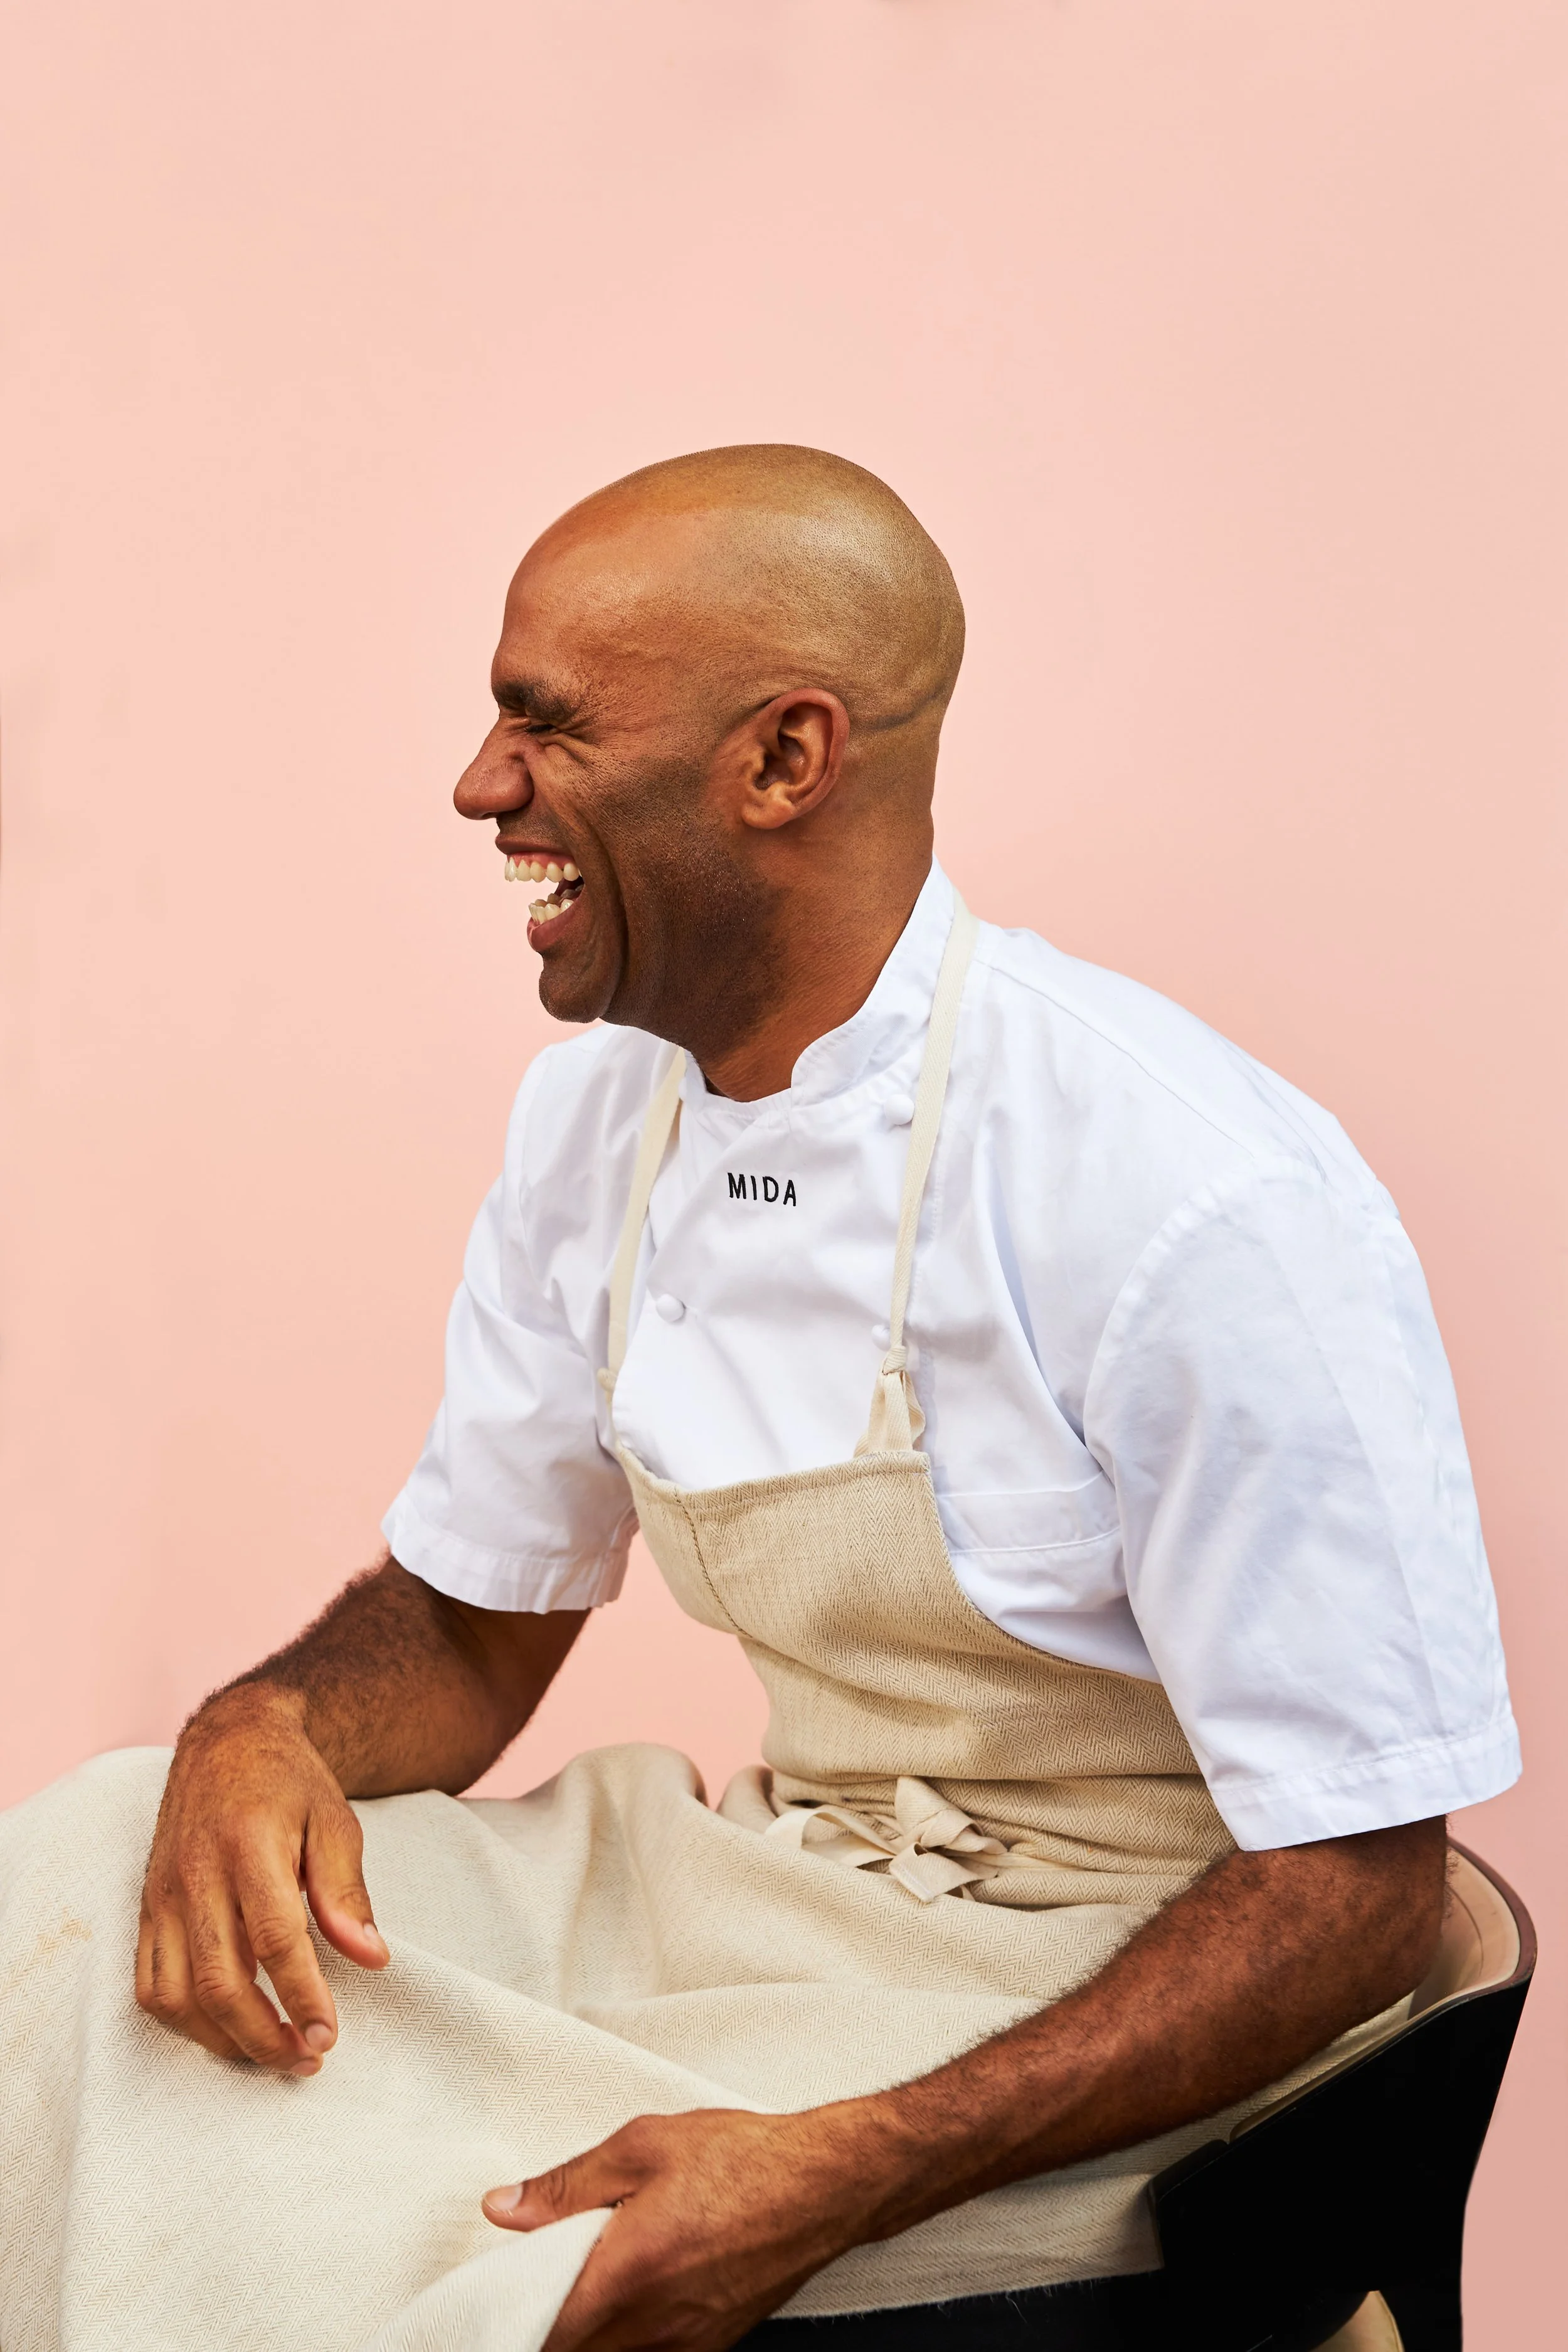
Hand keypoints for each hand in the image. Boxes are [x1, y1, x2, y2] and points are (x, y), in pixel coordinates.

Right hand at [136, 1684, 388, 2073]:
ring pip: (177, 1993)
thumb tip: (371, 1958)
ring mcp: (163, 1895)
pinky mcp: (147, 1908)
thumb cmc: (289, 1783)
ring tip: (272, 2053)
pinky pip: (150, 1983)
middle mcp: (197, 1874)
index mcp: (249, 1844)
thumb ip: (346, 1890)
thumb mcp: (334, 1820)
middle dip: (265, 2035)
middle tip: (308, 2058)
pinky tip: (225, 2028)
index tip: (328, 2036)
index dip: (301, 1995)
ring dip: (223, 2039)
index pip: (275, 1938)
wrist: (228, 1743)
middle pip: (220, 1979)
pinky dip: (184, 2020)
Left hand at [482, 2106, 898, 2351]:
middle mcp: (653, 2325)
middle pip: (569, 2351)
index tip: (489, 2298)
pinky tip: (629, 2292)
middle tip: (537, 2281)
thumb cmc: (742, 2160)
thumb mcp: (643, 2146)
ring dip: (583, 2330)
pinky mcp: (707, 2348)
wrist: (823, 2186)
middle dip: (543, 2324)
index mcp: (627, 2272)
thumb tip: (504, 2208)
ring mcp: (684, 2345)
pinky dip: (622, 2335)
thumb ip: (567, 2185)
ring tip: (586, 2280)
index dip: (506, 2318)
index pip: (540, 2328)